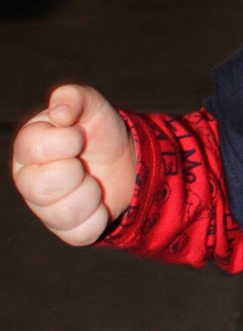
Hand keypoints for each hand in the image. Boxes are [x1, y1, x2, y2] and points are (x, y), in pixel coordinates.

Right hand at [12, 84, 136, 245]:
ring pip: (64, 213)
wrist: (126, 162)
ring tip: (92, 181)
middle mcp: (28, 180)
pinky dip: (99, 217)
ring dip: (91, 194)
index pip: (34, 147)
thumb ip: (74, 97)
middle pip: (42, 187)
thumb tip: (60, 112)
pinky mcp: (65, 230)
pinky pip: (81, 233)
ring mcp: (44, 209)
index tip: (79, 136)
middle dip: (76, 172)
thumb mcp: (92, 106)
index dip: (66, 141)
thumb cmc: (99, 131)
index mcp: (28, 147)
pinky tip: (98, 203)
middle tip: (83, 162)